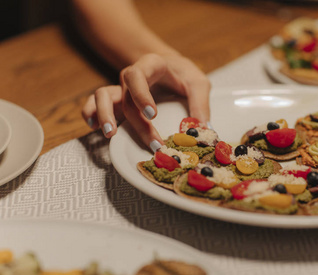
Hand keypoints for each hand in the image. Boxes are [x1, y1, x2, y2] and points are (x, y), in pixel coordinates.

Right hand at [82, 53, 210, 151]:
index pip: (138, 76)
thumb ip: (201, 103)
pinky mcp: (117, 101)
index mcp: (150, 66)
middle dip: (137, 122)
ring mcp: (121, 89)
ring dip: (103, 115)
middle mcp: (131, 77)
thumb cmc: (183, 74)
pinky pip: (94, 102)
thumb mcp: (197, 82)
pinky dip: (90, 113)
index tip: (152, 115)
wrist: (170, 67)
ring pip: (101, 96)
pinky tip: (94, 128)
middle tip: (153, 142)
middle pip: (126, 97)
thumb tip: (202, 128)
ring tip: (110, 134)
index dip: (141, 95)